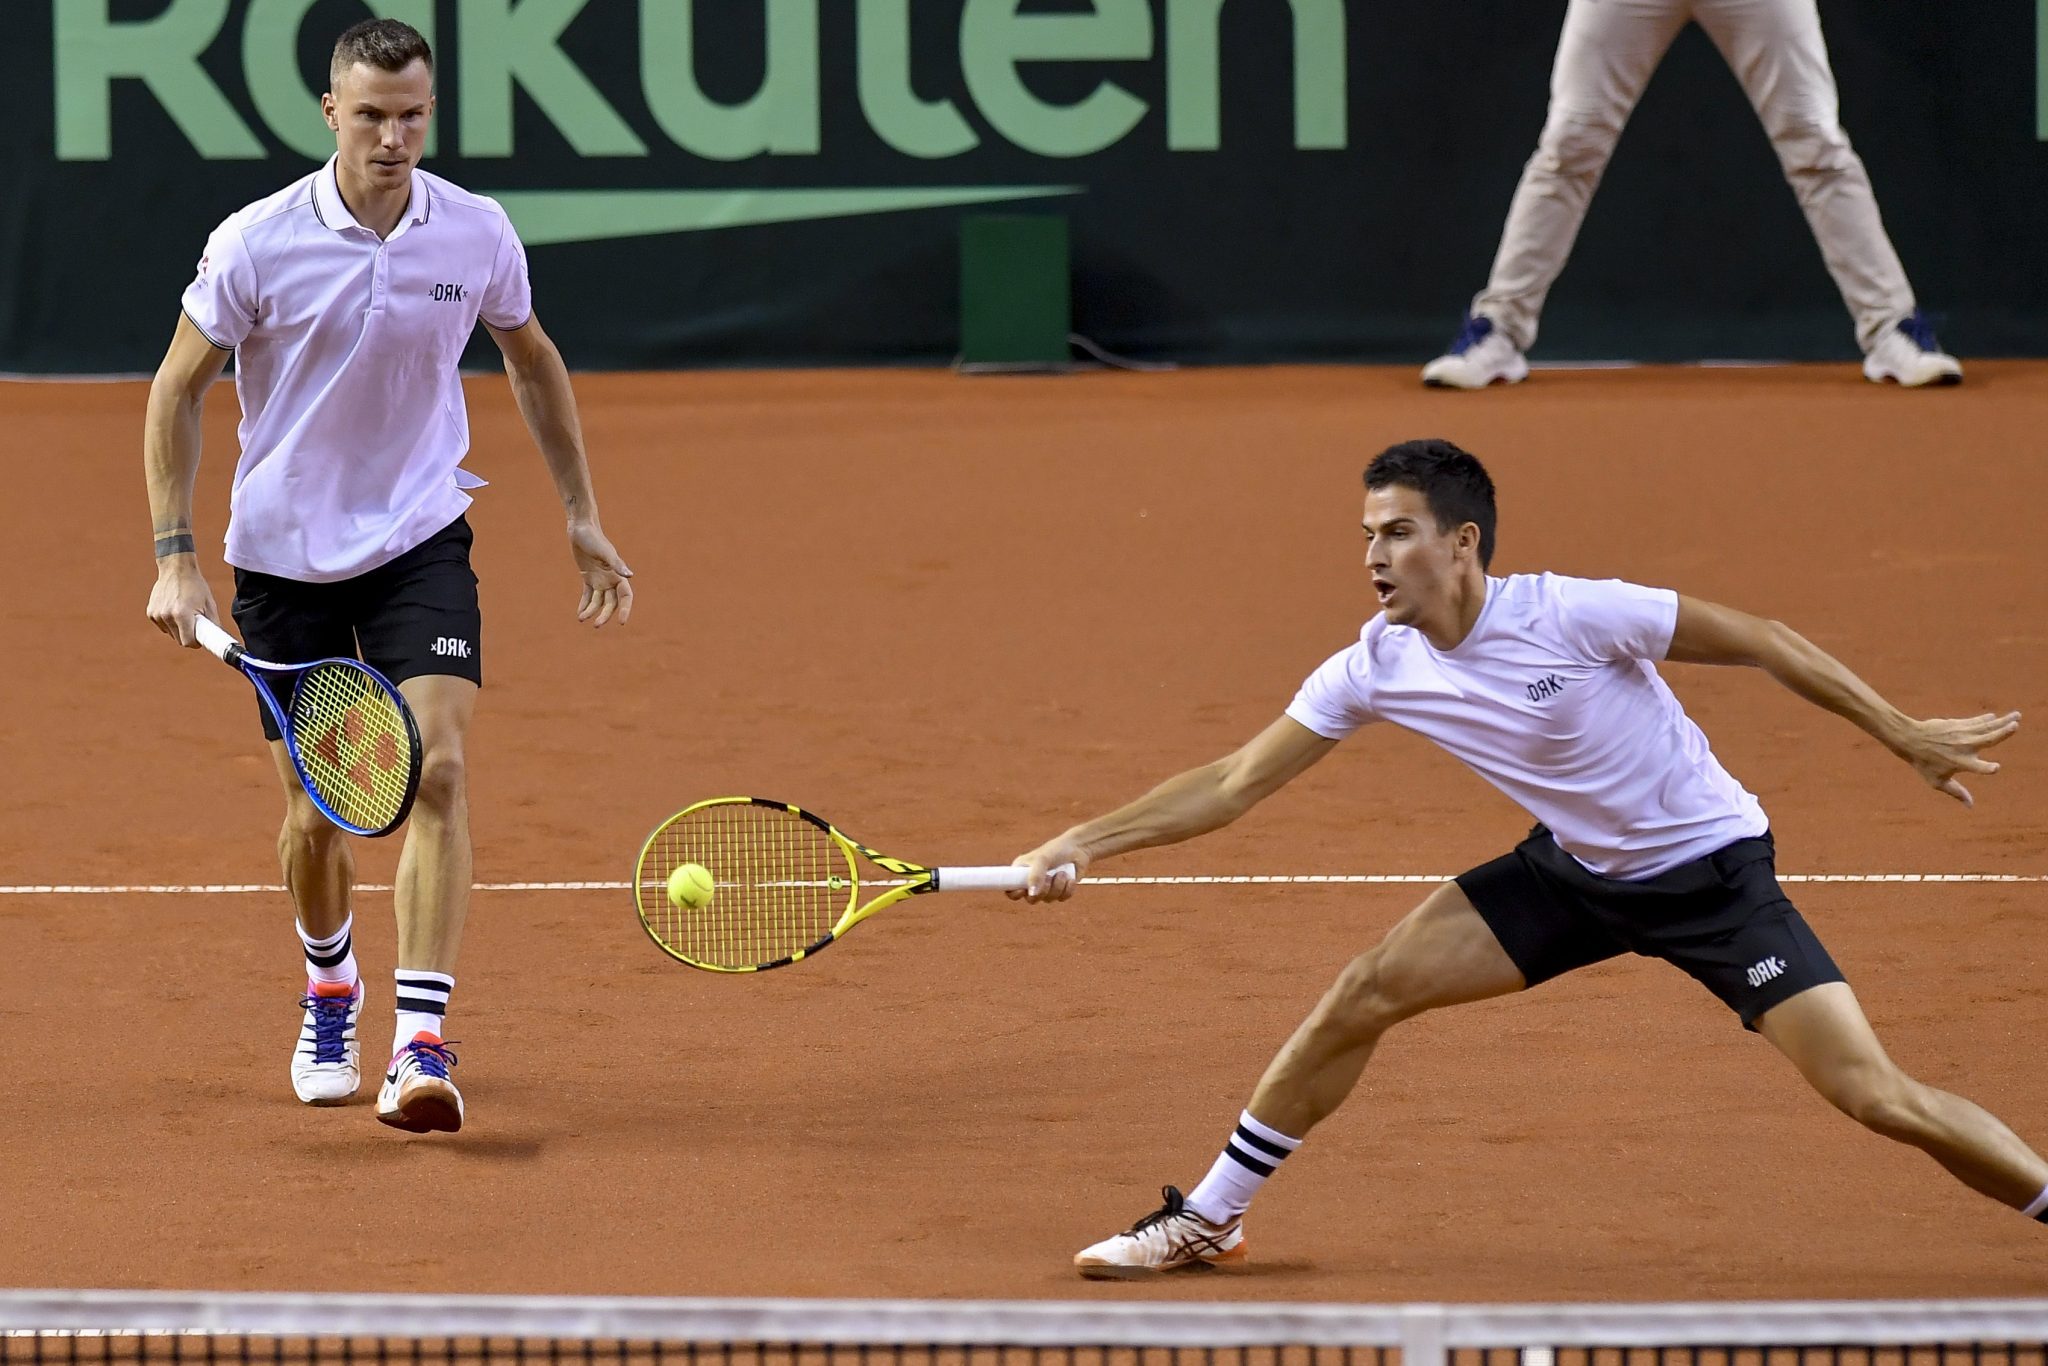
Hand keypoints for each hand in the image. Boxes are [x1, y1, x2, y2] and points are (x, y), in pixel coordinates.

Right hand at [145, 557, 219, 647]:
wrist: (176, 569)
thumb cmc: (195, 586)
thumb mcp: (209, 604)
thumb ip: (213, 623)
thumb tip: (218, 639)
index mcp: (182, 614)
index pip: (188, 642)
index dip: (196, 643)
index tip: (201, 640)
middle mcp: (166, 616)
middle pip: (179, 640)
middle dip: (189, 635)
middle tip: (196, 624)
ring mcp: (156, 615)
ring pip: (171, 634)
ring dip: (179, 629)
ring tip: (185, 613)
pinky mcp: (150, 613)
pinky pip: (163, 626)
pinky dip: (170, 623)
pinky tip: (174, 609)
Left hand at [569, 520, 633, 626]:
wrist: (581, 529)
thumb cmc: (594, 539)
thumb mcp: (605, 552)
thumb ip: (618, 564)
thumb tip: (631, 575)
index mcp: (618, 574)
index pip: (626, 596)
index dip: (625, 609)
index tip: (621, 622)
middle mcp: (611, 579)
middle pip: (611, 602)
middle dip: (605, 615)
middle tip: (596, 626)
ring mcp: (599, 579)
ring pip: (598, 601)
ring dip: (592, 611)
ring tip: (582, 619)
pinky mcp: (588, 577)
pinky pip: (587, 595)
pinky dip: (584, 604)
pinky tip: (580, 614)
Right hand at [1007, 836, 1088, 902]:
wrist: (1077, 848)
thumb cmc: (1055, 850)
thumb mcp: (1042, 859)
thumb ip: (1035, 875)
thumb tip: (1032, 894)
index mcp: (1020, 872)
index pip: (1010, 890)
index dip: (1014, 893)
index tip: (1023, 890)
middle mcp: (1032, 882)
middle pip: (1031, 900)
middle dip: (1042, 891)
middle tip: (1048, 879)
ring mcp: (1046, 888)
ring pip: (1048, 899)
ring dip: (1057, 887)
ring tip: (1061, 873)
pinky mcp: (1060, 891)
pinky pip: (1062, 898)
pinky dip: (1067, 889)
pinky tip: (1069, 878)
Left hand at [1890, 711, 2020, 806]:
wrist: (1910, 739)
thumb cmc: (1924, 764)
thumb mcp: (1937, 781)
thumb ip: (1956, 792)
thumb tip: (1971, 806)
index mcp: (1962, 763)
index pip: (1978, 767)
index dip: (1987, 768)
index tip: (1996, 767)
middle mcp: (1965, 748)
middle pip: (1988, 739)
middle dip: (2003, 732)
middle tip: (2015, 725)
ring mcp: (1962, 734)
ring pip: (1986, 727)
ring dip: (2002, 721)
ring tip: (2017, 715)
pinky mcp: (1958, 724)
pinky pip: (1976, 721)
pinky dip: (1985, 719)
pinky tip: (1994, 716)